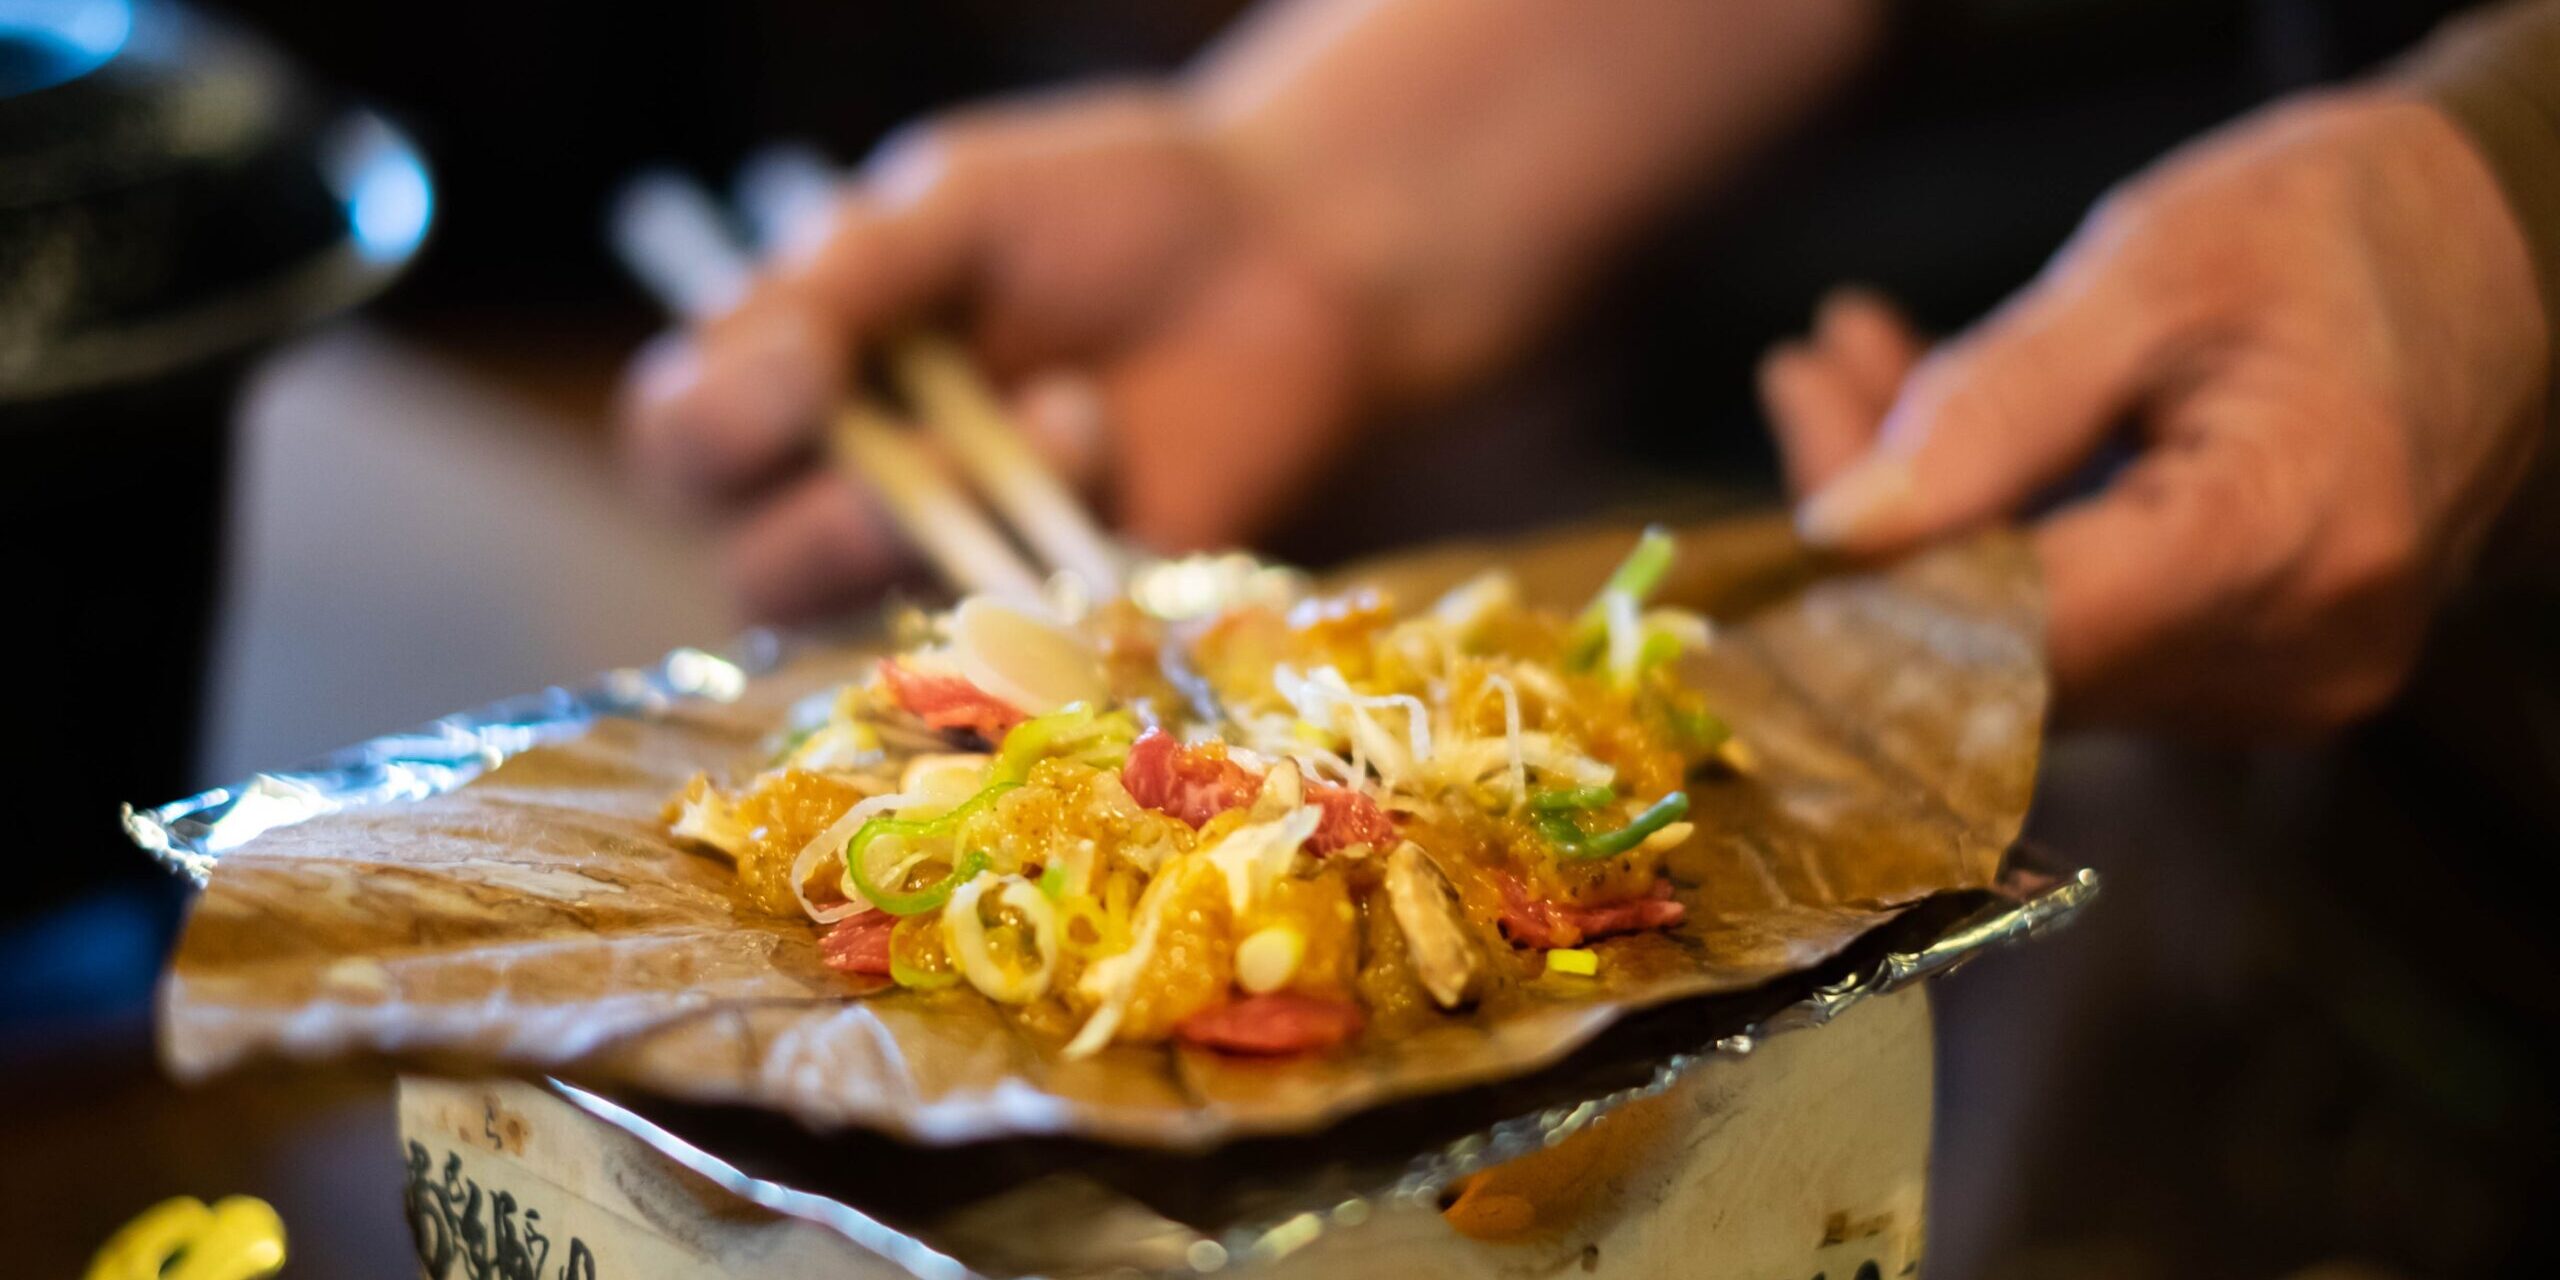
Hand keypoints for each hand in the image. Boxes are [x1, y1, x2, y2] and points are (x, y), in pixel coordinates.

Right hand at [621, 85, 1367, 619]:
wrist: (1290, 255)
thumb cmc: (1109, 209)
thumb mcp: (961, 200)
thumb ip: (848, 270)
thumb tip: (763, 356)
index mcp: (797, 377)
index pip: (682, 443)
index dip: (712, 428)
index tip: (805, 366)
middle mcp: (853, 487)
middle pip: (755, 571)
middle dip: (823, 524)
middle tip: (910, 463)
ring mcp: (960, 566)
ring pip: (880, 620)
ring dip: (956, 527)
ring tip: (1072, 414)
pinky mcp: (1064, 622)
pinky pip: (1023, 643)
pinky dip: (1059, 561)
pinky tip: (1112, 452)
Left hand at [1762, 92, 2549, 733]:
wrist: (2511, 249)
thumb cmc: (2342, 229)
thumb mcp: (2151, 269)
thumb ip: (1991, 409)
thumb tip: (1838, 534)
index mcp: (2278, 542)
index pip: (2003, 640)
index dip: (1856, 611)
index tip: (1751, 548)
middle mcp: (2290, 653)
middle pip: (1999, 653)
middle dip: (1874, 537)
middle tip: (1807, 386)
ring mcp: (2280, 679)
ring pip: (2020, 645)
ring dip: (1919, 525)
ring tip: (1852, 369)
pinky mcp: (2257, 670)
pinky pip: (2075, 630)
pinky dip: (1990, 537)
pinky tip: (1927, 425)